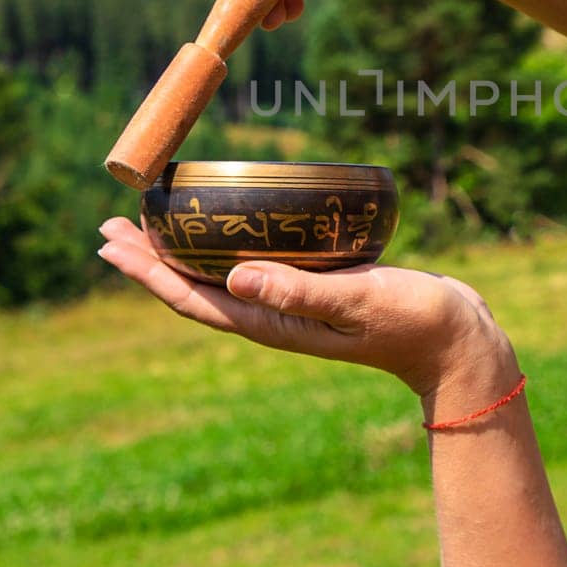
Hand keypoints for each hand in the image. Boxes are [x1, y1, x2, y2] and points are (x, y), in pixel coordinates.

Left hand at [96, 216, 512, 396]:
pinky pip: (255, 263)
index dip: (146, 271)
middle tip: (109, 223)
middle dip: (148, 257)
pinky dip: (226, 243)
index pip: (191, 297)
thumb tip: (233, 276)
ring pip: (218, 275)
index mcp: (272, 323)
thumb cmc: (413, 322)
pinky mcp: (316, 286)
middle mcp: (273, 315)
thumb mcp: (356, 301)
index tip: (110, 241)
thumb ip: (299, 291)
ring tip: (150, 222)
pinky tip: (228, 224)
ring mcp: (293, 303)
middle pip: (192, 286)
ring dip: (180, 250)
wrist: (457, 344)